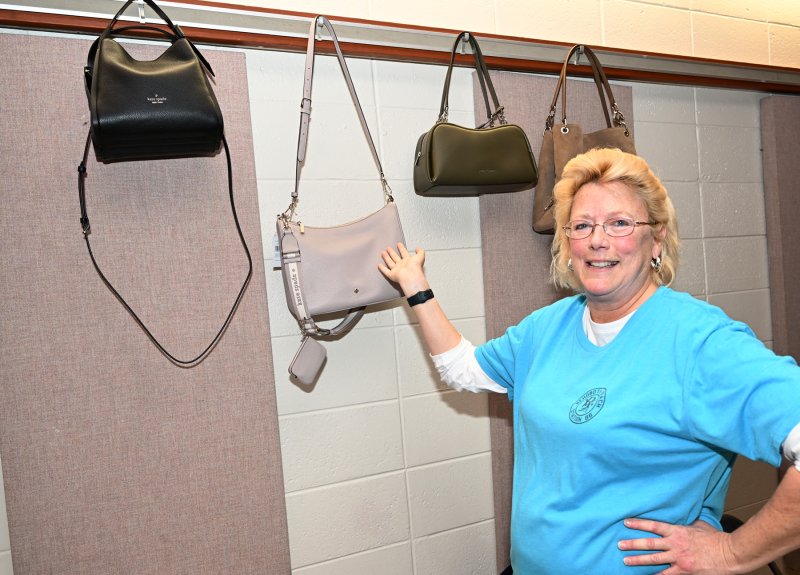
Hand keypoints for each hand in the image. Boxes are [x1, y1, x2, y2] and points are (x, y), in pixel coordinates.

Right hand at [379, 243, 427, 294]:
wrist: (411, 276)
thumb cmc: (415, 267)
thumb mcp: (420, 256)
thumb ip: (420, 251)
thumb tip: (418, 248)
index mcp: (408, 261)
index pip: (404, 253)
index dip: (402, 248)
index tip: (399, 244)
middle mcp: (402, 265)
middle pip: (395, 257)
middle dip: (392, 252)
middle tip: (388, 248)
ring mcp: (396, 270)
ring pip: (390, 263)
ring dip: (386, 258)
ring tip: (383, 252)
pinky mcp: (392, 275)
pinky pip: (386, 271)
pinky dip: (382, 268)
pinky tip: (379, 265)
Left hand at [619, 518, 736, 574]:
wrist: (730, 553)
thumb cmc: (717, 540)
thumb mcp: (700, 525)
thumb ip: (688, 523)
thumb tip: (685, 516)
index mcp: (678, 531)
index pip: (654, 526)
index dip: (639, 524)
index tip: (626, 522)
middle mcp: (675, 545)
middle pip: (649, 544)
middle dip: (632, 544)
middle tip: (619, 544)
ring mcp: (679, 559)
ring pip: (654, 559)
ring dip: (638, 560)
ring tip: (626, 561)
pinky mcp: (684, 571)